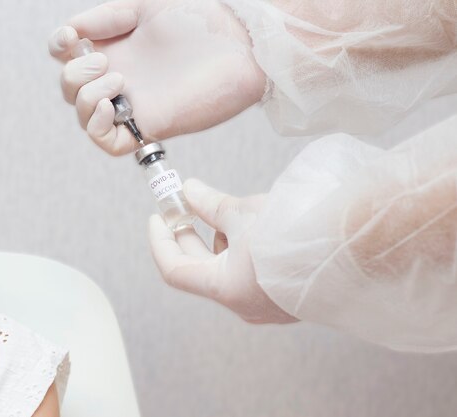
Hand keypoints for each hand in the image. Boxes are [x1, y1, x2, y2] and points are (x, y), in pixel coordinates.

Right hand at [48, 0, 265, 154]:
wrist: (241, 43)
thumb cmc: (200, 19)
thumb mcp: (145, 6)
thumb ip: (105, 17)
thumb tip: (72, 33)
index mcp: (116, 47)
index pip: (68, 56)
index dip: (59, 48)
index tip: (71, 37)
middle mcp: (121, 77)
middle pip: (70, 88)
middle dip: (76, 74)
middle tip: (107, 62)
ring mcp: (133, 104)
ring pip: (83, 116)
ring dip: (86, 97)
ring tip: (118, 81)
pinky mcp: (150, 126)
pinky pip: (107, 142)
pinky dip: (97, 127)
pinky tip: (112, 107)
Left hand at [148, 179, 297, 323]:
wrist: (357, 245)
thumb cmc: (297, 231)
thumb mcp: (244, 213)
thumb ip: (210, 204)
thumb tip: (190, 191)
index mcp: (226, 288)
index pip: (175, 270)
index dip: (160, 242)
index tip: (157, 219)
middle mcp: (243, 305)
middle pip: (200, 271)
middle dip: (190, 237)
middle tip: (184, 209)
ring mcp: (266, 306)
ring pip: (227, 273)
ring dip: (219, 243)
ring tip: (229, 215)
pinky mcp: (285, 300)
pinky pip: (250, 277)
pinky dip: (241, 254)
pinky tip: (254, 231)